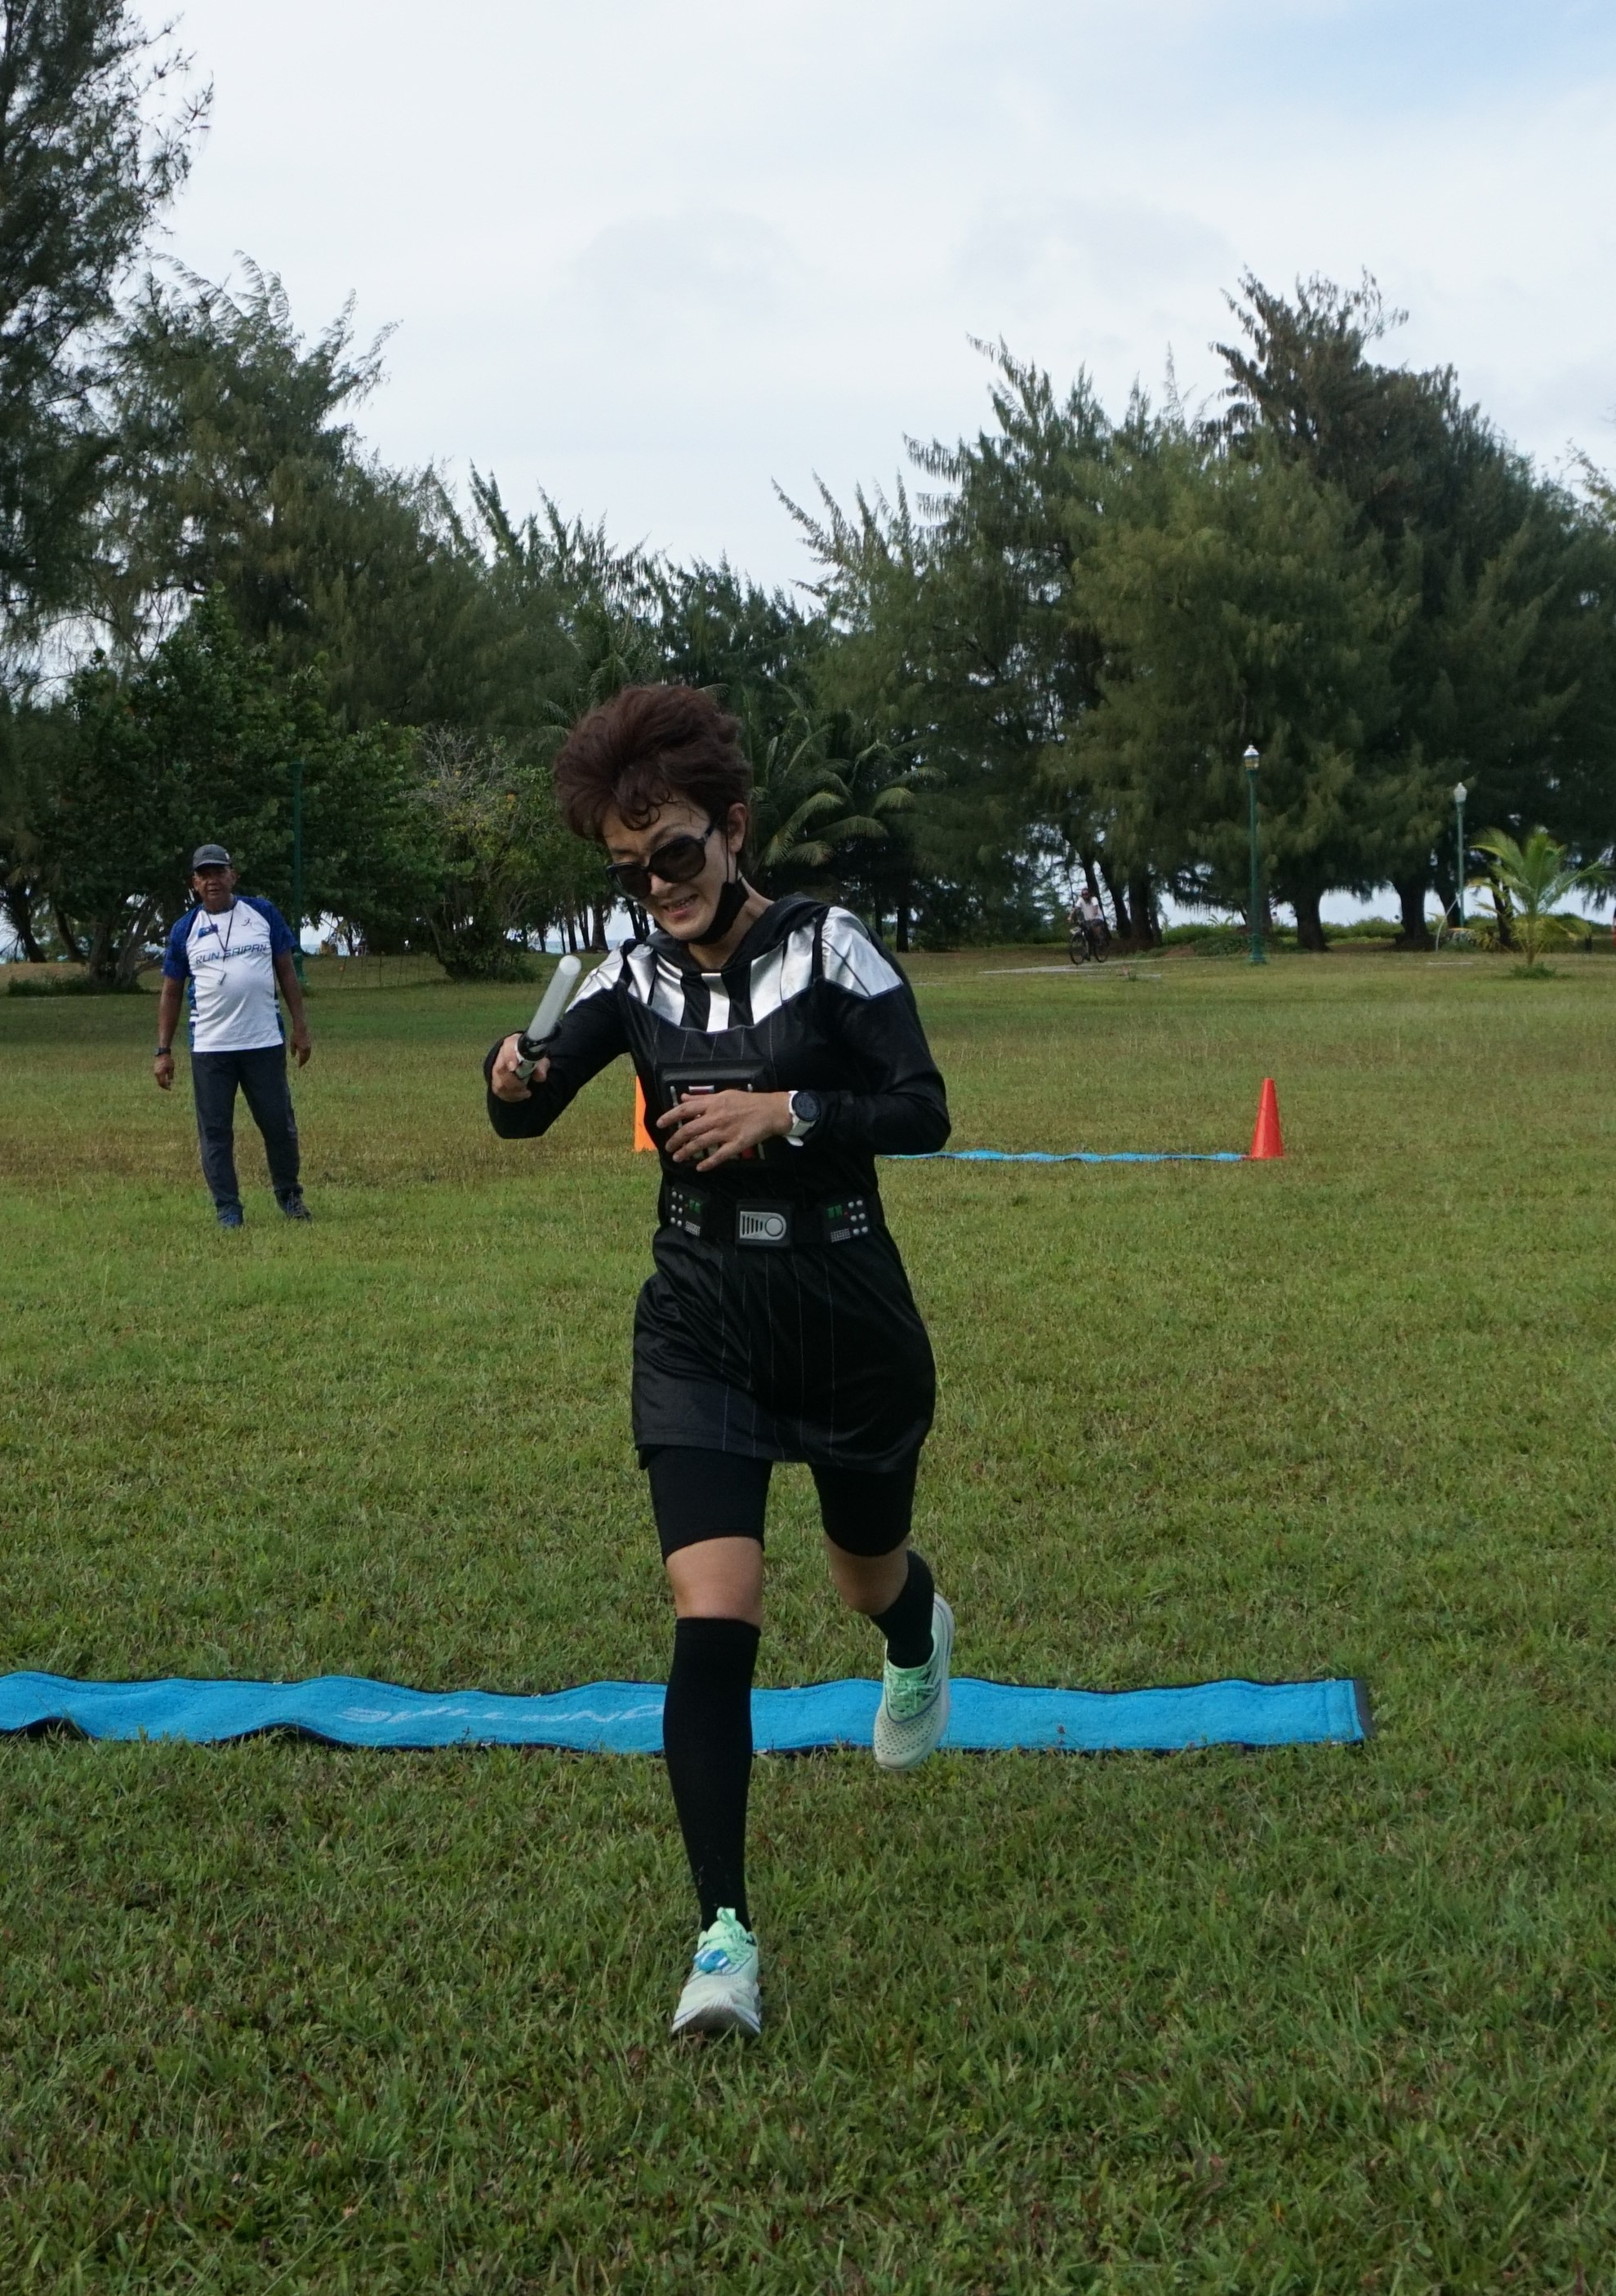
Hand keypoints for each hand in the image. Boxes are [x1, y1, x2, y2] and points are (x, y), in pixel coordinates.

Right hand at [154, 1051, 174, 1091]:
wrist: (162, 1054)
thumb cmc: (168, 1061)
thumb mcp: (171, 1068)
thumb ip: (170, 1076)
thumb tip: (170, 1082)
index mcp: (160, 1073)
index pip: (163, 1083)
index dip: (166, 1087)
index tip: (170, 1089)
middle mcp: (156, 1073)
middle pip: (159, 1083)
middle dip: (164, 1086)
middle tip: (169, 1088)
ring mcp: (155, 1072)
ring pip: (158, 1080)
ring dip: (162, 1083)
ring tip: (168, 1084)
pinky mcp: (155, 1070)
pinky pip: (158, 1077)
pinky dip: (161, 1080)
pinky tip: (165, 1079)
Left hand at [291, 1026, 311, 1067]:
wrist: (301, 1028)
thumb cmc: (295, 1035)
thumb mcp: (292, 1043)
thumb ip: (293, 1051)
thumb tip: (293, 1057)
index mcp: (302, 1049)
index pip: (302, 1059)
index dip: (300, 1063)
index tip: (299, 1067)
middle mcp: (307, 1049)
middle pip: (306, 1058)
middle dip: (303, 1062)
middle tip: (301, 1065)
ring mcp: (309, 1046)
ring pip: (308, 1055)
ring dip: (306, 1059)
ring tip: (303, 1061)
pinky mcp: (310, 1044)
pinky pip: (309, 1052)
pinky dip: (307, 1055)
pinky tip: (305, 1055)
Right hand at [491, 1033, 547, 1101]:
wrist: (524, 1060)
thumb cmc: (532, 1056)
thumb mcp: (541, 1059)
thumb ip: (541, 1066)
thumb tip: (540, 1076)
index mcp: (512, 1044)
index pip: (507, 1048)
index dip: (509, 1058)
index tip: (513, 1068)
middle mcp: (501, 1055)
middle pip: (500, 1069)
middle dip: (514, 1082)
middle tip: (526, 1087)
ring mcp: (496, 1068)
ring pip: (498, 1082)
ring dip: (514, 1091)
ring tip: (526, 1092)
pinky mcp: (495, 1080)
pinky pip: (499, 1091)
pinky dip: (512, 1096)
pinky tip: (522, 1094)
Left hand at [658, 1089, 790, 1169]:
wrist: (770, 1111)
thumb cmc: (747, 1101)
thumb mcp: (723, 1094)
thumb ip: (702, 1098)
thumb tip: (683, 1098)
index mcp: (713, 1104)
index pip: (685, 1110)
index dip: (670, 1117)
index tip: (659, 1124)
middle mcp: (716, 1118)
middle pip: (690, 1130)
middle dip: (675, 1140)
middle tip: (668, 1147)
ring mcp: (726, 1132)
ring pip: (701, 1144)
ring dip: (686, 1152)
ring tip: (677, 1158)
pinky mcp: (736, 1145)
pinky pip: (720, 1155)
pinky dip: (708, 1163)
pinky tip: (699, 1167)